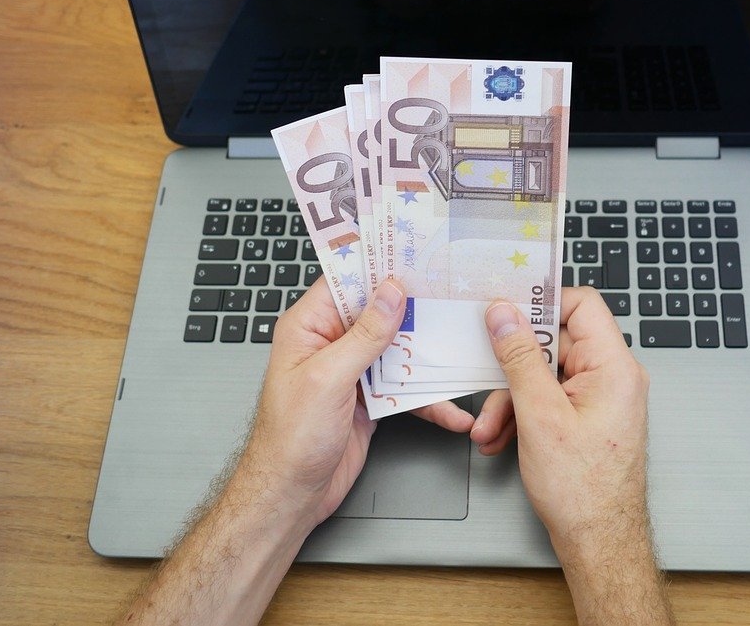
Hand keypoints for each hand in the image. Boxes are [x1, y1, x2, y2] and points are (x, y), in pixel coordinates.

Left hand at [238, 277, 473, 527]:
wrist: (290, 497)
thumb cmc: (288, 440)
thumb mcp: (328, 379)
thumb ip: (364, 335)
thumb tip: (390, 293)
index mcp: (309, 327)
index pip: (346, 281)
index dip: (378, 265)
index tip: (412, 251)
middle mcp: (331, 344)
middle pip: (379, 313)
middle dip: (415, 308)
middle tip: (451, 294)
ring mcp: (352, 372)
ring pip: (398, 349)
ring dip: (428, 354)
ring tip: (461, 349)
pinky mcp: (370, 400)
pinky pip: (405, 388)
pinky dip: (428, 398)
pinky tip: (451, 409)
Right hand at [477, 287, 650, 553]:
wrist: (599, 543)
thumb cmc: (584, 491)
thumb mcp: (539, 416)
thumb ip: (519, 358)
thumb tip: (504, 314)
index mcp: (614, 367)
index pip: (582, 305)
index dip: (541, 303)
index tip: (506, 310)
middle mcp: (614, 377)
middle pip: (555, 344)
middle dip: (513, 369)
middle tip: (486, 385)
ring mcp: (602, 398)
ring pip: (546, 375)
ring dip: (511, 399)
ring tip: (489, 429)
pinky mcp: (589, 417)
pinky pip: (550, 398)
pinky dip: (523, 414)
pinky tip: (502, 438)